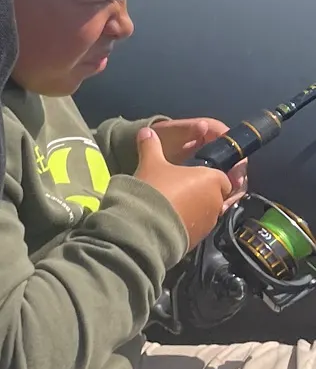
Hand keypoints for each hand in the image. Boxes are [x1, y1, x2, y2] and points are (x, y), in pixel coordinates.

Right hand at [134, 128, 231, 247]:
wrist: (146, 225)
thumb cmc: (156, 188)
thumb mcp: (150, 162)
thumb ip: (151, 145)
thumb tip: (145, 131)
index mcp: (212, 179)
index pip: (222, 176)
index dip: (208, 175)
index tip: (191, 175)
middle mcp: (217, 200)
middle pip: (216, 194)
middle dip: (202, 192)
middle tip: (180, 189)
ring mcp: (210, 221)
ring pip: (207, 211)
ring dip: (195, 208)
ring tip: (173, 205)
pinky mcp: (200, 237)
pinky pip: (197, 226)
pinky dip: (188, 222)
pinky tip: (170, 219)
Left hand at [152, 118, 248, 206]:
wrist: (145, 154)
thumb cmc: (159, 140)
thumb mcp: (169, 133)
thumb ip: (185, 130)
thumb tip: (204, 126)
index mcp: (210, 133)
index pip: (232, 144)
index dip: (237, 158)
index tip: (234, 174)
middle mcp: (216, 148)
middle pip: (237, 164)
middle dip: (237, 178)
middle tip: (231, 192)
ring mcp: (214, 163)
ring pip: (233, 178)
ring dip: (232, 191)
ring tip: (224, 203)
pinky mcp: (209, 178)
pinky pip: (223, 188)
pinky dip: (224, 198)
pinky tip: (218, 207)